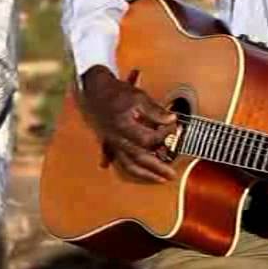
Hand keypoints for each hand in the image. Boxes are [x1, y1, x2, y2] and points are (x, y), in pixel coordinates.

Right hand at [79, 65, 178, 183]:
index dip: (162, 136)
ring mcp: (112, 143)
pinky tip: (134, 173)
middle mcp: (117, 138)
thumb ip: (155, 110)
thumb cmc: (115, 92)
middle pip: (138, 157)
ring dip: (144, 174)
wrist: (94, 90)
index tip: (172, 130)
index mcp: (124, 126)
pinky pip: (116, 160)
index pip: (148, 139)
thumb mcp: (138, 96)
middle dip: (156, 168)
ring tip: (158, 179)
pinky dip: (124, 168)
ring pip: (127, 164)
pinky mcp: (108, 143)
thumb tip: (171, 120)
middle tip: (171, 174)